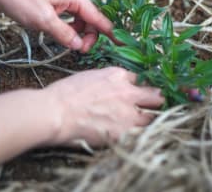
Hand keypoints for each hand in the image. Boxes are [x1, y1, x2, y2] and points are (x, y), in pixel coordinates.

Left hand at [0, 0, 112, 51]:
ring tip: (69, 44)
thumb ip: (65, 34)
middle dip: (89, 36)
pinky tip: (61, 35)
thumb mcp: (43, 20)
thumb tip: (80, 46)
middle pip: (90, 20)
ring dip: (78, 33)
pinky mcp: (54, 3)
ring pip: (80, 20)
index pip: (98, 17)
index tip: (121, 44)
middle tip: (79, 50)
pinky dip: (68, 28)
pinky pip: (69, 18)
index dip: (110, 32)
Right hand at [44, 67, 164, 145]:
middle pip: (155, 96)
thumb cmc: (66, 94)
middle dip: (155, 101)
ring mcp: (128, 113)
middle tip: (152, 107)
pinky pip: (140, 134)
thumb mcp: (91, 77)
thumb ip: (109, 81)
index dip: (139, 87)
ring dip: (147, 120)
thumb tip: (116, 88)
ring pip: (152, 117)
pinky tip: (131, 136)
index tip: (138, 93)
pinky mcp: (124, 132)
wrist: (55, 112)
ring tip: (141, 124)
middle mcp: (128, 92)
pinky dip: (137, 135)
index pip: (139, 79)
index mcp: (118, 76)